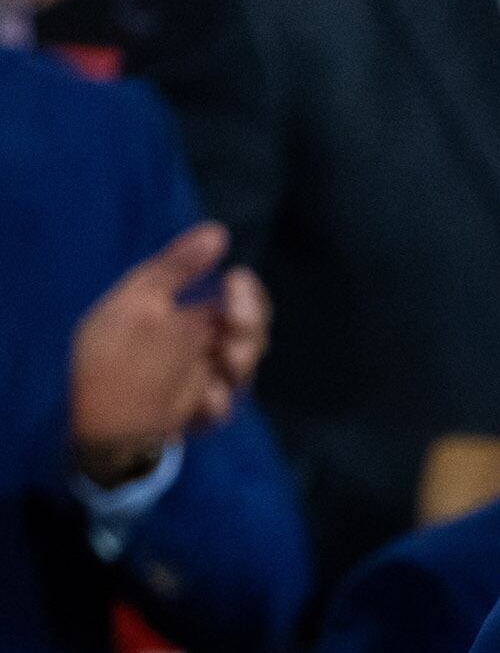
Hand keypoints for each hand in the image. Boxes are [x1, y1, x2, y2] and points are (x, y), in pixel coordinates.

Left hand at [69, 221, 267, 485]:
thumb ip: (176, 268)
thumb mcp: (136, 302)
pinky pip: (225, 405)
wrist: (94, 421)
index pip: (240, 296)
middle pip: (254, 329)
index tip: (236, 281)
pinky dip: (213, 403)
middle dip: (250, 328)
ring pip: (246, 367)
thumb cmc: (110, 355)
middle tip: (231, 330)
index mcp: (194, 316)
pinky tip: (194, 403)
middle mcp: (208, 347)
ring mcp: (212, 382)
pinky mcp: (208, 414)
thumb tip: (219, 231)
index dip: (247, 290)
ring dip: (238, 365)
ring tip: (219, 367)